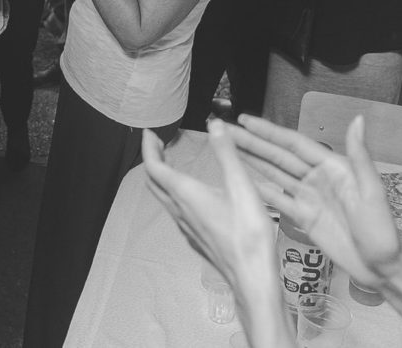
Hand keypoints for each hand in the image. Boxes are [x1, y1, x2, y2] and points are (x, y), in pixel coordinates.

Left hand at [144, 122, 283, 314]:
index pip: (154, 167)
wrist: (252, 278)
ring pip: (164, 198)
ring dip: (162, 177)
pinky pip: (176, 211)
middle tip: (158, 144)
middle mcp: (180, 210)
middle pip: (155, 182)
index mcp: (186, 194)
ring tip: (171, 164)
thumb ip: (227, 153)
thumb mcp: (241, 187)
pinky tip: (190, 196)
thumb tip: (214, 124)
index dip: (149, 148)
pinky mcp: (196, 238)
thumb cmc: (248, 234)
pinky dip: (175, 194)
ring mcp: (186, 227)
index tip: (150, 132)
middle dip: (153, 159)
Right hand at [229, 114, 401, 288]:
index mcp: (333, 167)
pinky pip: (276, 199)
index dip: (268, 132)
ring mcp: (308, 197)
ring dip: (250, 160)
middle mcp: (317, 178)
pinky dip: (258, 189)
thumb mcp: (372, 192)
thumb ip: (359, 155)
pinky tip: (240, 180)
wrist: (383, 269)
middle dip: (251, 142)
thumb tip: (358, 119)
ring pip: (273, 174)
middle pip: (277, 156)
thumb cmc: (383, 231)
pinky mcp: (303, 217)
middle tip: (224, 130)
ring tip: (226, 147)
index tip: (244, 121)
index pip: (294, 144)